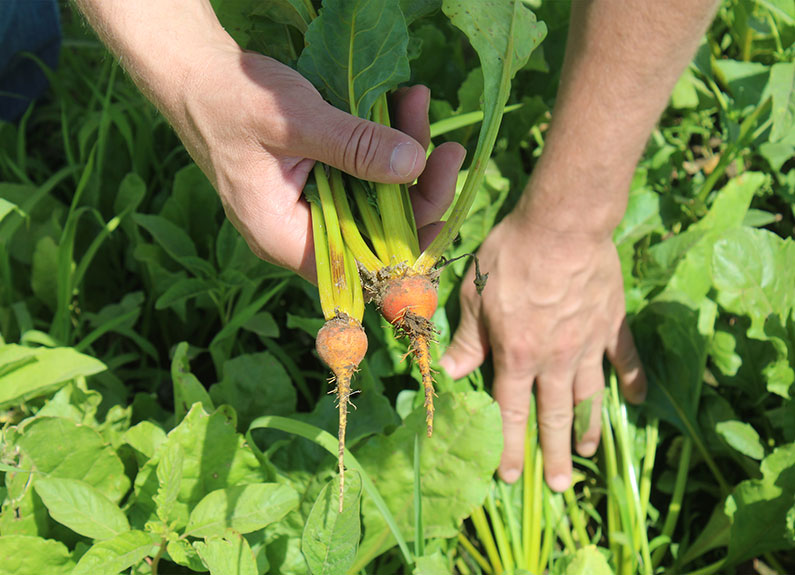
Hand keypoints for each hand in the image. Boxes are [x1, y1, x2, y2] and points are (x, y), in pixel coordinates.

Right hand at [167, 43, 463, 279]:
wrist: (196, 72)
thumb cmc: (231, 98)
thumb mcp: (295, 121)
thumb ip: (354, 146)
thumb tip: (414, 165)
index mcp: (283, 236)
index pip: (359, 267)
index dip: (407, 247)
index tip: (444, 210)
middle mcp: (299, 230)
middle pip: (376, 231)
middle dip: (417, 189)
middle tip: (446, 148)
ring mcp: (308, 205)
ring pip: (374, 197)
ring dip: (404, 154)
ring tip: (418, 102)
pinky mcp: (316, 179)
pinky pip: (362, 173)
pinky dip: (383, 142)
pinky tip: (401, 105)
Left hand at [439, 210, 645, 490]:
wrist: (562, 225)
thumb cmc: (510, 256)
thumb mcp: (474, 296)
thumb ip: (467, 340)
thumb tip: (450, 376)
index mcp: (517, 355)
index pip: (510, 410)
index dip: (509, 446)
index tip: (510, 476)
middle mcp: (554, 359)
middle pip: (554, 415)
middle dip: (553, 453)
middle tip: (559, 486)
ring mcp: (588, 343)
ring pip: (589, 395)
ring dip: (587, 426)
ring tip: (586, 453)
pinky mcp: (612, 323)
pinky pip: (624, 358)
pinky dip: (632, 379)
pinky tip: (638, 398)